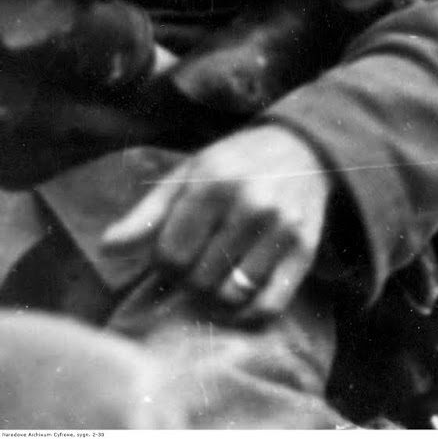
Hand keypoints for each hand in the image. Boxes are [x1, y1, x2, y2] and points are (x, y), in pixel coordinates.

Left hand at [101, 125, 329, 321]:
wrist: (305, 149)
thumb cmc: (235, 164)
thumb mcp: (187, 175)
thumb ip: (147, 214)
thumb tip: (106, 249)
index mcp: (214, 184)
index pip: (170, 256)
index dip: (164, 264)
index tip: (175, 254)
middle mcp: (251, 206)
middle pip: (199, 279)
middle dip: (191, 279)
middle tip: (198, 265)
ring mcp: (282, 230)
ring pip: (232, 295)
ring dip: (218, 296)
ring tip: (218, 278)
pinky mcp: (305, 250)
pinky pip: (270, 304)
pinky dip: (249, 314)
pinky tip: (241, 299)